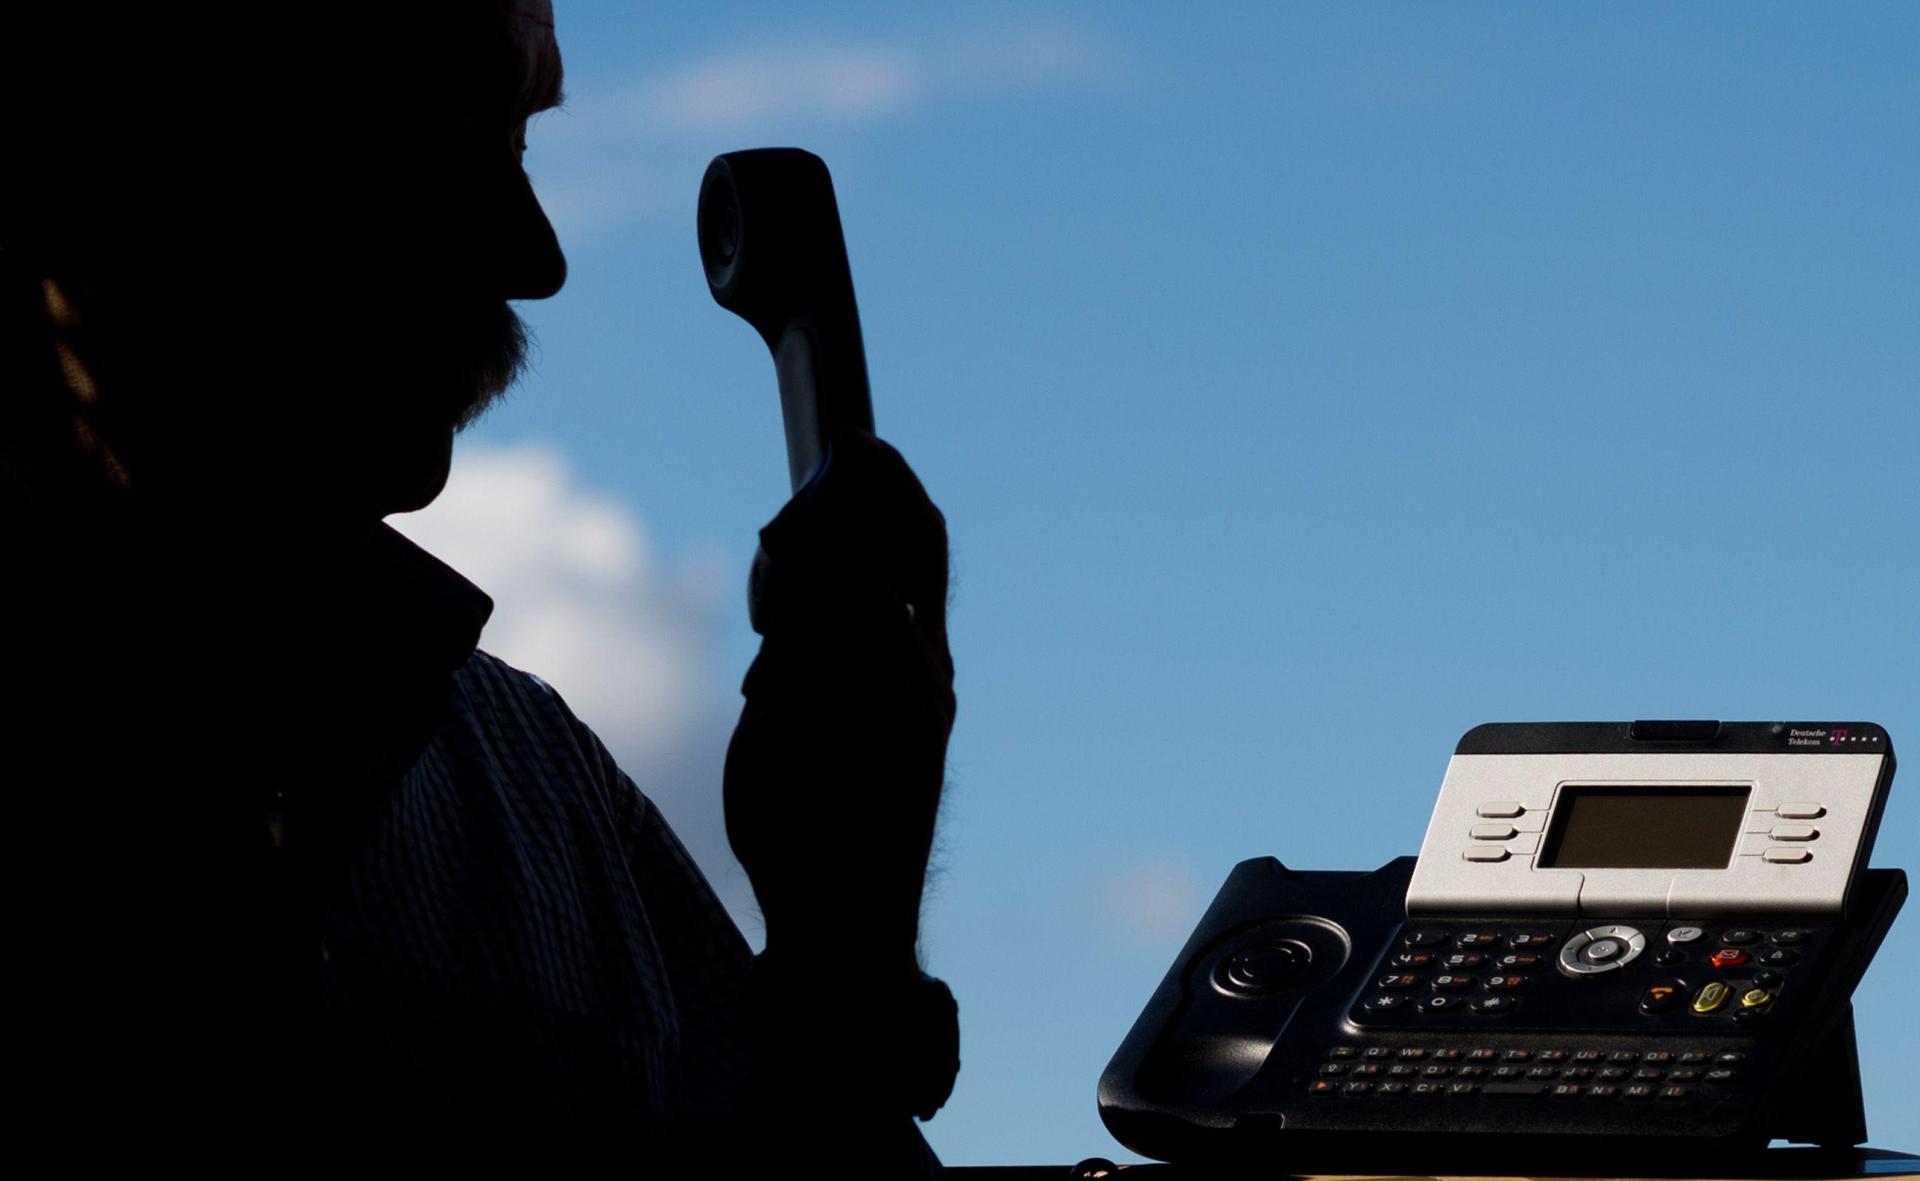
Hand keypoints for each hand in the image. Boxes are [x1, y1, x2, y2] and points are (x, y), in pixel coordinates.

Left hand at [723, 426, 955, 969]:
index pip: (921, 533)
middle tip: (773, 541)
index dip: (890, 478)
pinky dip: (797, 676)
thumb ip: (799, 627)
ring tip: (767, 674)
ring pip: (858, 593)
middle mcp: (930, 661)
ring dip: (793, 610)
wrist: (835, 911)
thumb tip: (782, 542)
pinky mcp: (914, 733)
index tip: (854, 439)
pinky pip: (848, 660)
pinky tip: (778, 715)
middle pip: (903, 538)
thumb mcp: (788, 696)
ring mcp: (927, 696)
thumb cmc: (803, 808)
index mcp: (910, 647)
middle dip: (829, 521)